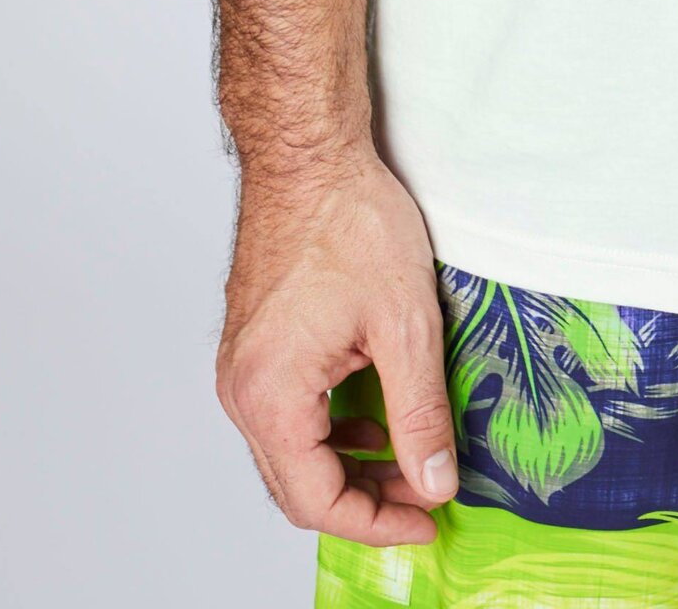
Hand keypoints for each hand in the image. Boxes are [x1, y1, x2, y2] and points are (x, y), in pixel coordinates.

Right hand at [217, 150, 457, 546]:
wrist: (309, 155)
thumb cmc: (349, 222)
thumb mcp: (405, 324)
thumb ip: (420, 413)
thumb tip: (435, 482)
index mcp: (271, 396)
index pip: (318, 500)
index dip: (378, 522)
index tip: (428, 520)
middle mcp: (242, 391)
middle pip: (298, 486)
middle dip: (366, 500)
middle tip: (427, 495)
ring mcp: (242, 368)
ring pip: (292, 452)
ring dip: (349, 466)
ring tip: (411, 459)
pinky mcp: (253, 346)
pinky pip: (287, 415)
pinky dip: (331, 430)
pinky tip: (375, 417)